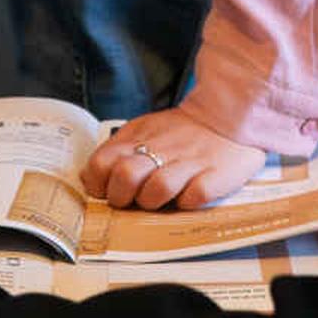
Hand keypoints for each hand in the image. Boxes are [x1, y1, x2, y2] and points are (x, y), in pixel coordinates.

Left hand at [83, 107, 277, 210]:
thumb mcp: (144, 130)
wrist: (228, 115)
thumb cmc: (182, 131)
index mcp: (140, 136)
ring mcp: (189, 162)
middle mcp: (162, 148)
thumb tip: (89, 178)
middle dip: (121, 197)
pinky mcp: (215, 175)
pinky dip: (187, 202)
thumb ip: (117, 151)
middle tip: (130, 201)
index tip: (106, 191)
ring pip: (157, 189)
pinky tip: (187, 196)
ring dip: (153, 202)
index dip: (98, 183)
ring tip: (160, 200)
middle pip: (125, 176)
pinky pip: (194, 197)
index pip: (101, 162)